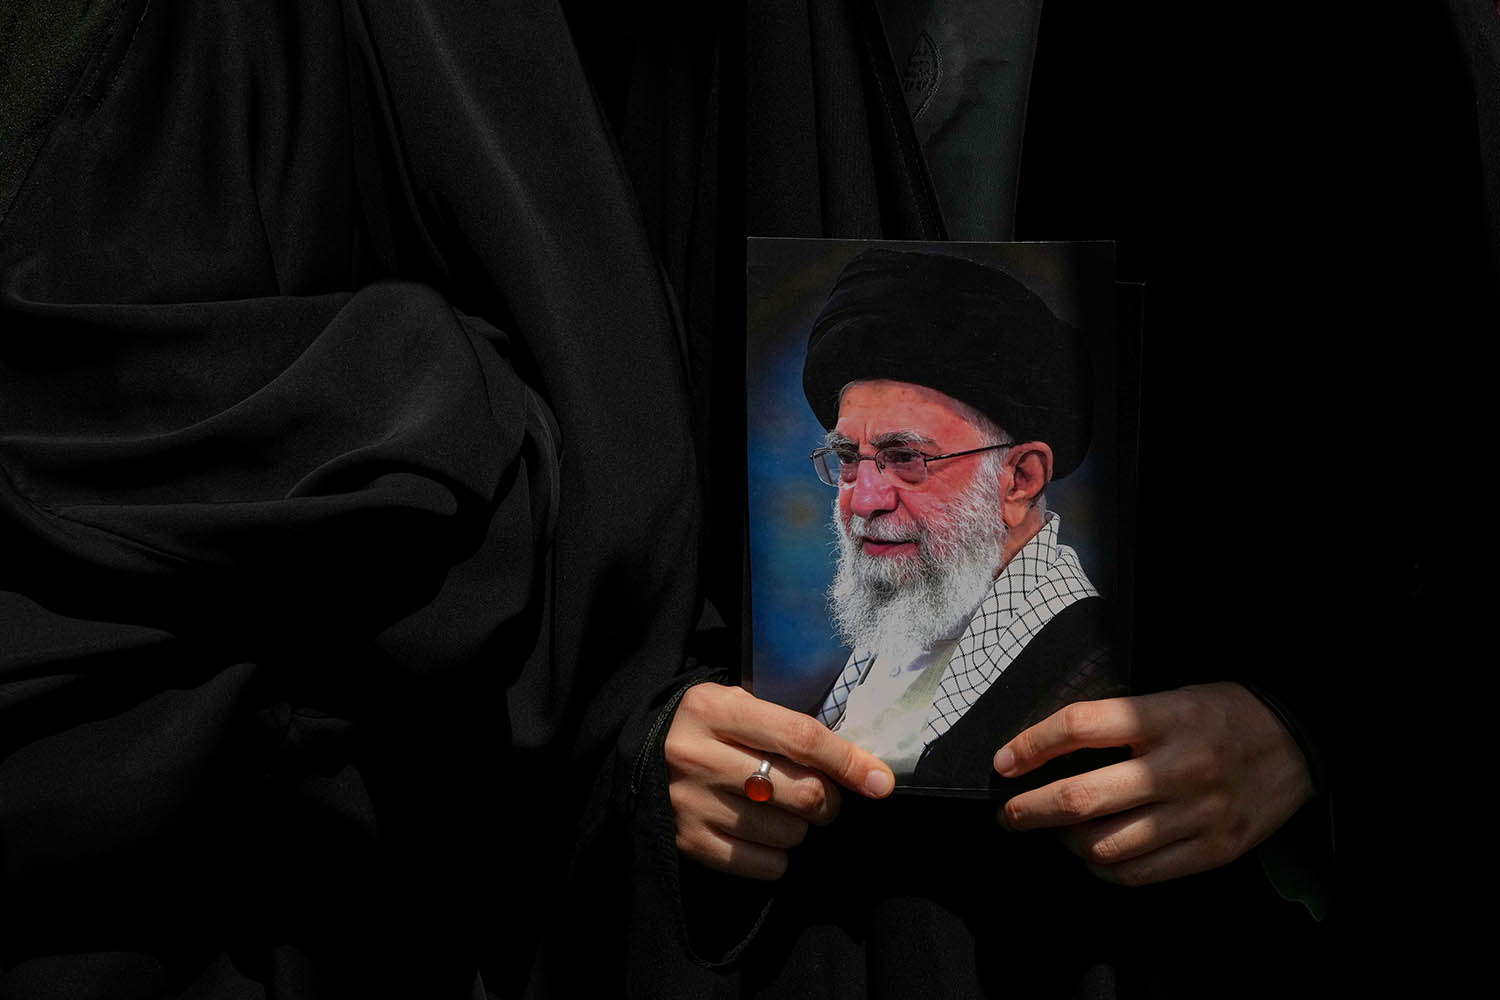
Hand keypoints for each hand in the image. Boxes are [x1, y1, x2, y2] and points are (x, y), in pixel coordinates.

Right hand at [665, 682, 895, 879]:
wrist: (637, 757)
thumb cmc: (707, 728)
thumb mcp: (737, 705)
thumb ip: (787, 725)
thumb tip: (860, 764)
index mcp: (714, 708)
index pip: (801, 737)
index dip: (849, 761)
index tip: (880, 781)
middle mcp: (697, 754)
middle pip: (802, 792)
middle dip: (829, 801)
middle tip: (822, 797)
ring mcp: (689, 802)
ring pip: (788, 832)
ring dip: (801, 828)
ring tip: (781, 811)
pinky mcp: (686, 841)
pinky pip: (763, 865)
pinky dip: (777, 856)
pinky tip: (763, 835)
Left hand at [993, 682, 1313, 885]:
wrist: (1301, 742)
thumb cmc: (1222, 715)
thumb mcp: (1171, 698)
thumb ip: (1117, 724)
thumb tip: (1047, 753)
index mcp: (1165, 717)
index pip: (1079, 727)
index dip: (1031, 746)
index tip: (1003, 762)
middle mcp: (1178, 767)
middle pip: (1081, 798)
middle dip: (1030, 810)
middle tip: (1009, 814)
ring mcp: (1197, 814)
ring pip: (1105, 845)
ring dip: (1066, 843)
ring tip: (1057, 832)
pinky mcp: (1212, 850)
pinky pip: (1138, 873)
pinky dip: (1103, 868)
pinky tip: (1093, 855)